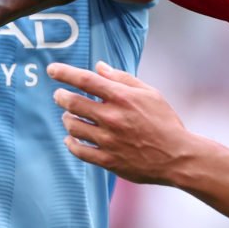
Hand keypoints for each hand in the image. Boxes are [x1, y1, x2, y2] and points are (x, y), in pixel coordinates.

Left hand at [49, 62, 191, 184]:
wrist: (177, 156)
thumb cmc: (165, 122)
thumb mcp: (150, 93)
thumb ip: (122, 78)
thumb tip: (99, 67)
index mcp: (122, 98)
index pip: (85, 80)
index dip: (64, 73)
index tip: (52, 70)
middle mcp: (112, 118)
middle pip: (72, 103)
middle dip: (61, 97)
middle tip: (59, 96)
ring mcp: (108, 140)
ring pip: (72, 127)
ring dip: (66, 119)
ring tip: (69, 117)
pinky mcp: (107, 160)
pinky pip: (79, 151)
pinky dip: (71, 143)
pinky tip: (71, 139)